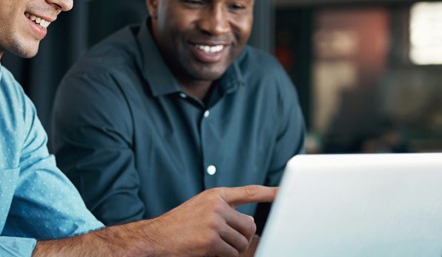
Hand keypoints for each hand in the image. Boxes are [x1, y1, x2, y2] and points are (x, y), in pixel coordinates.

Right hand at [141, 185, 276, 256]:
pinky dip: (223, 256)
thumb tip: (250, 224)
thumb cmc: (179, 225)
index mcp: (215, 195)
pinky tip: (207, 250)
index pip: (249, 192)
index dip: (270, 193)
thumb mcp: (201, 208)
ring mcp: (214, 221)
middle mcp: (216, 205)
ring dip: (231, 249)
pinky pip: (231, 253)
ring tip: (211, 244)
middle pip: (249, 226)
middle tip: (223, 240)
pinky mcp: (212, 239)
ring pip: (242, 242)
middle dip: (241, 237)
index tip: (286, 193)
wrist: (156, 237)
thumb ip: (225, 211)